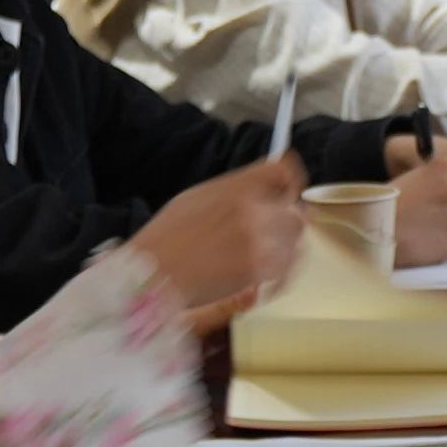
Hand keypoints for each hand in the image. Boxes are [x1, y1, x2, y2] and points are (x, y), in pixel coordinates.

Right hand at [134, 151, 314, 321]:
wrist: (152, 274)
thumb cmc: (167, 237)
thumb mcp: (196, 196)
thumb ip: (235, 190)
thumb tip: (262, 186)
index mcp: (237, 187)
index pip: (283, 171)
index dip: (291, 179)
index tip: (290, 190)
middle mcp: (253, 210)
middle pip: (294, 208)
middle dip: (285, 219)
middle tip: (272, 231)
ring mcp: (259, 241)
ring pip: (294, 239)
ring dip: (283, 246)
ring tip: (261, 255)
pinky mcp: (260, 271)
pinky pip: (287, 268)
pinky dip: (280, 272)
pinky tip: (264, 275)